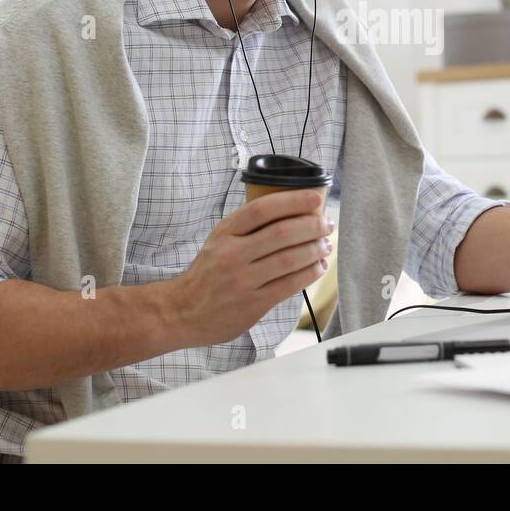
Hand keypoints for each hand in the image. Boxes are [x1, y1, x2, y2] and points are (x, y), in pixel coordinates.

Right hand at [172, 188, 333, 346]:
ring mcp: (243, 280)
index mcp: (225, 232)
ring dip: (314, 249)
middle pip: (281, 233)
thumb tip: (292, 211)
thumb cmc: (208, 272)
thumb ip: (248, 227)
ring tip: (326, 245)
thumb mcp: (219, 240)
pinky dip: (309, 273)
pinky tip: (319, 267)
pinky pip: (289, 285)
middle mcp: (232, 254)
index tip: (315, 199)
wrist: (182, 311)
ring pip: (289, 259)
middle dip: (311, 226)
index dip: (293, 201)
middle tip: (327, 224)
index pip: (262, 209)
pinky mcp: (253, 304)